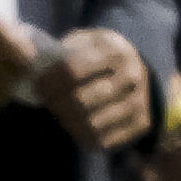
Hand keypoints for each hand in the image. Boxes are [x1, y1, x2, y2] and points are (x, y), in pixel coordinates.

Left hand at [36, 26, 154, 153]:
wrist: (144, 71)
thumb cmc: (105, 55)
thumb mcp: (90, 40)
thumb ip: (67, 48)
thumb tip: (37, 64)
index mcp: (116, 51)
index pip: (73, 70)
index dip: (50, 81)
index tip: (38, 84)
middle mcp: (131, 77)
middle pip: (80, 101)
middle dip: (56, 104)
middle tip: (47, 102)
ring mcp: (138, 102)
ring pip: (91, 124)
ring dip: (68, 121)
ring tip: (60, 114)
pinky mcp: (140, 124)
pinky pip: (103, 140)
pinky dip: (83, 136)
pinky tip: (76, 125)